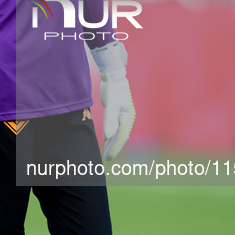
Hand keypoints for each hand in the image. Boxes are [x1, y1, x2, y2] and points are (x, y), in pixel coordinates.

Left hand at [91, 41, 134, 159]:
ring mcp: (122, 114)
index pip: (122, 135)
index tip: (108, 156)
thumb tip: (108, 137)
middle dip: (115, 148)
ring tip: (107, 154)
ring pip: (118, 132)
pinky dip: (111, 134)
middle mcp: (127, 117)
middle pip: (121, 136)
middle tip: (107, 159)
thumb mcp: (111, 104)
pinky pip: (115, 126)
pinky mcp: (117, 111)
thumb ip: (109, 120)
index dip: (115, 146)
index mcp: (128, 116)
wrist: (113, 74)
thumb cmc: (113, 88)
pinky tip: (106, 139)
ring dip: (113, 143)